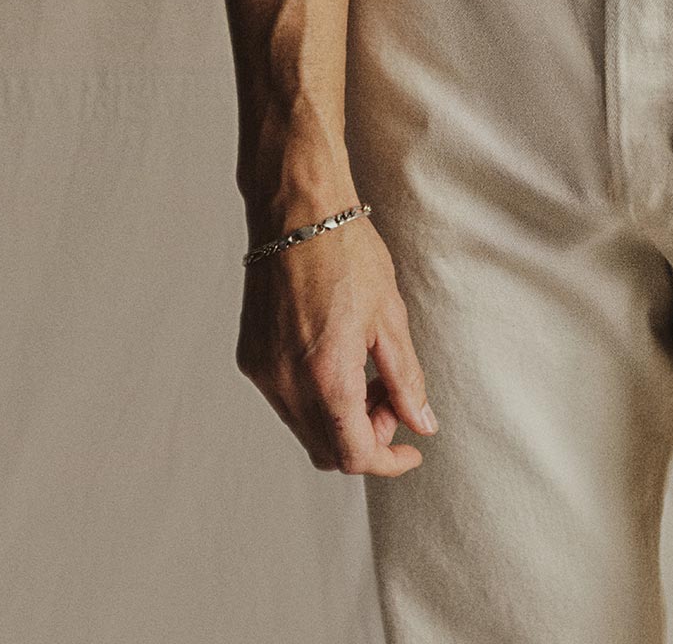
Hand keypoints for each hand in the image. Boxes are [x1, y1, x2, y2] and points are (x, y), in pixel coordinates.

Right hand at [236, 213, 439, 473]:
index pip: (354, 455)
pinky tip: (337, 358)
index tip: (411, 450)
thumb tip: (421, 424)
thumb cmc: (347, 253)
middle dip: (366, 438)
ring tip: (368, 372)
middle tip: (392, 402)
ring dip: (340, 418)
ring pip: (305, 427)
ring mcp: (263, 372)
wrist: (296, 210)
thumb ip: (406, 380)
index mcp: (326, 377)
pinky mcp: (251, 357)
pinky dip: (315, 397)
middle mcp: (286, 384)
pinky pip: (286, 399)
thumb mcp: (390, 317)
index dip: (388, 461)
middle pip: (327, 450)